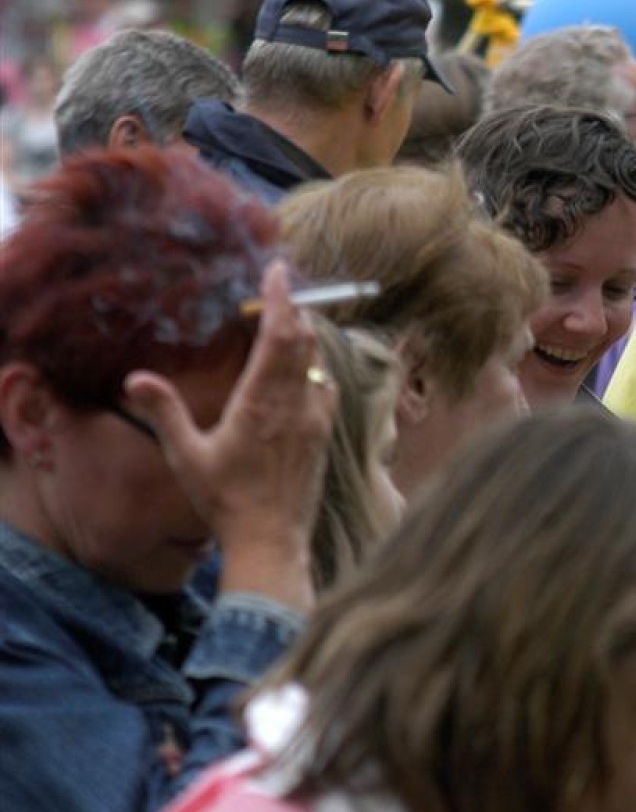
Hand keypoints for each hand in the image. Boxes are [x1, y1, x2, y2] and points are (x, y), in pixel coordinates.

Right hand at [123, 259, 335, 609]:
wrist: (273, 540)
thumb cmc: (226, 501)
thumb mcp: (186, 457)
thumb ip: (164, 412)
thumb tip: (135, 378)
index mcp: (262, 402)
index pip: (279, 336)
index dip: (279, 299)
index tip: (276, 271)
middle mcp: (296, 403)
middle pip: (304, 340)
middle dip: (292, 310)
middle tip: (276, 291)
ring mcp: (316, 418)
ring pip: (318, 361)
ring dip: (305, 336)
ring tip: (288, 321)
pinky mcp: (325, 433)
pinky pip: (325, 385)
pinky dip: (314, 366)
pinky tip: (303, 369)